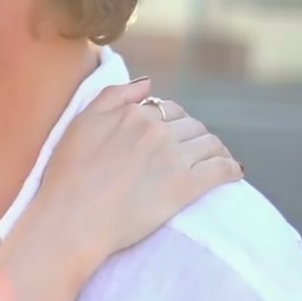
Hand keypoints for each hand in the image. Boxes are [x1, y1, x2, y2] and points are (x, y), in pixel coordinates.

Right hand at [29, 77, 242, 274]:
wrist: (73, 216)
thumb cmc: (69, 172)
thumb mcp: (81, 122)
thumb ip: (113, 96)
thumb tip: (147, 84)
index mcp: (134, 114)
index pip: (167, 108)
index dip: (171, 120)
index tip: (169, 135)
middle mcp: (157, 130)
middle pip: (191, 125)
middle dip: (193, 135)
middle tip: (190, 150)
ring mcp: (173, 157)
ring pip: (210, 144)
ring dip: (214, 150)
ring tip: (214, 160)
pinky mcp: (186, 186)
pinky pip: (220, 170)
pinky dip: (230, 169)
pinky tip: (232, 173)